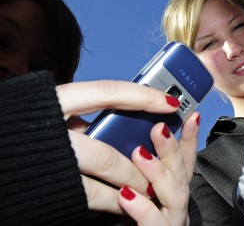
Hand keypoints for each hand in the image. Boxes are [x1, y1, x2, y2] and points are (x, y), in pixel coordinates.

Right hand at [56, 80, 187, 214]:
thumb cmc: (22, 128)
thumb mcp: (48, 110)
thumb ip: (80, 112)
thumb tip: (124, 113)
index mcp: (56, 101)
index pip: (109, 92)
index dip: (144, 96)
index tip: (171, 103)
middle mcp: (52, 129)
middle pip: (109, 147)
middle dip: (141, 161)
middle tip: (161, 164)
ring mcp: (50, 159)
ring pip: (102, 172)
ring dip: (132, 182)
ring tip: (150, 188)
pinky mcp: (50, 185)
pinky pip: (89, 195)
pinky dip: (113, 200)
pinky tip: (125, 201)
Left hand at [118, 112, 199, 225]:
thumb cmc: (133, 222)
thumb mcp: (137, 190)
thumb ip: (133, 170)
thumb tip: (121, 140)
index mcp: (171, 188)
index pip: (186, 158)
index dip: (189, 136)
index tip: (192, 113)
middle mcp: (176, 203)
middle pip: (182, 171)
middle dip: (173, 147)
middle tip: (159, 126)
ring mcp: (171, 221)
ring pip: (175, 194)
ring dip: (158, 172)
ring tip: (139, 154)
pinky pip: (154, 223)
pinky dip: (141, 209)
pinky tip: (126, 196)